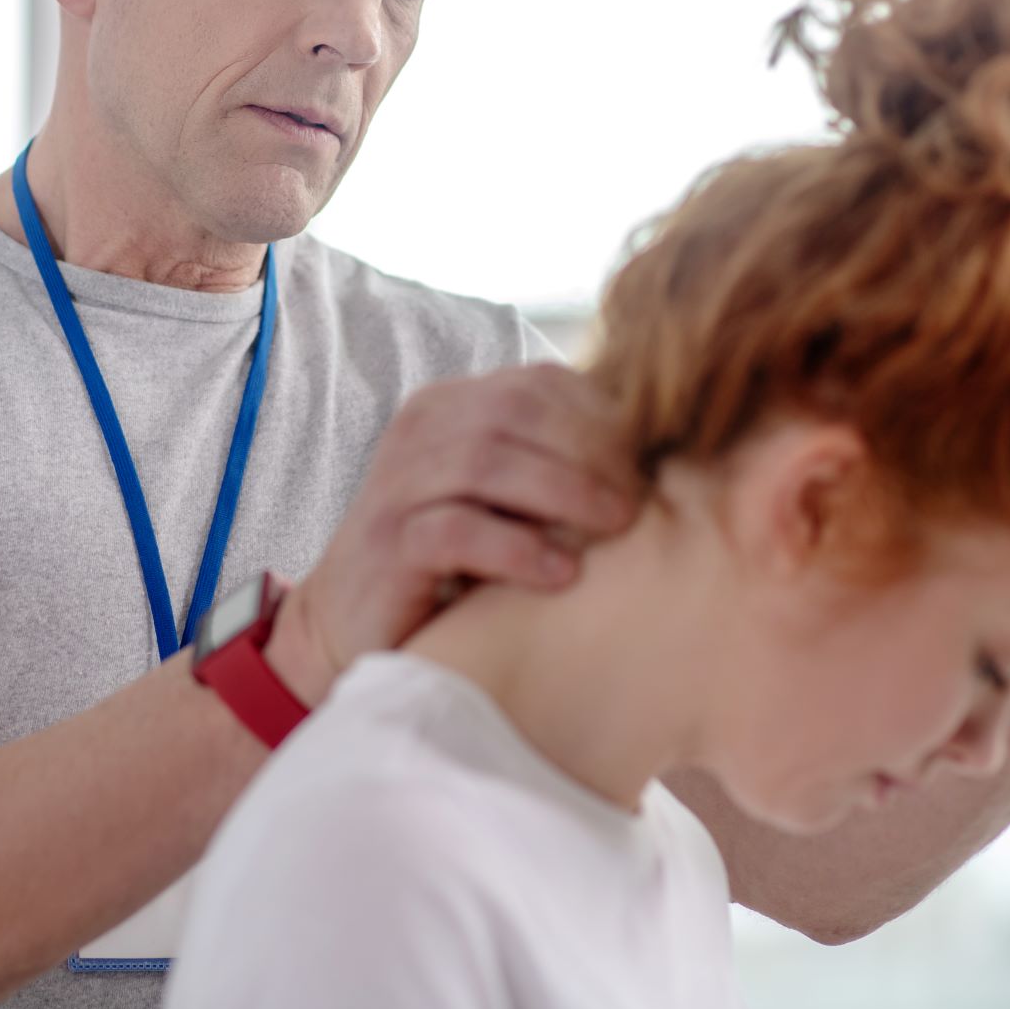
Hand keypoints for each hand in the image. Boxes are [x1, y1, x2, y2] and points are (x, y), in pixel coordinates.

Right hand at [281, 363, 640, 700]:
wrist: (355, 625)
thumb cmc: (449, 562)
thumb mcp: (498, 498)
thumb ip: (547, 463)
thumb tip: (654, 454)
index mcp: (448, 407)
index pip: (537, 383)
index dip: (601, 415)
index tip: (649, 461)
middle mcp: (418, 431)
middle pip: (517, 410)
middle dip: (590, 450)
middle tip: (638, 500)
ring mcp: (396, 485)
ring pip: (486, 460)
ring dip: (564, 491)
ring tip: (614, 528)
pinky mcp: (387, 546)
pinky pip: (456, 531)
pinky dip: (517, 549)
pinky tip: (561, 575)